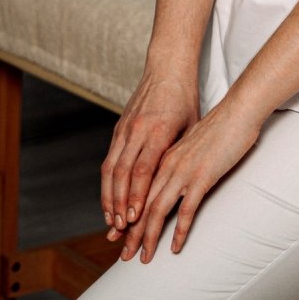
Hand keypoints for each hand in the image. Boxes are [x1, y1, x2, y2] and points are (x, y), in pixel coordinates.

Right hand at [101, 69, 199, 240]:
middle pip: (122, 174)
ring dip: (109, 198)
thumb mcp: (190, 126)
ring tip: (112, 222)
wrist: (167, 68)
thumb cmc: (185, 99)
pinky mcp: (119, 128)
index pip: (143, 170)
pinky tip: (109, 200)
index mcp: (157, 130)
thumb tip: (176, 186)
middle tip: (121, 230)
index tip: (134, 218)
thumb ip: (180, 154)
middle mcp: (137, 130)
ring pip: (110, 169)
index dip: (137, 196)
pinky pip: (109, 160)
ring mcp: (125, 129)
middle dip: (120, 205)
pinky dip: (107, 183)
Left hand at [120, 98, 260, 263]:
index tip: (120, 236)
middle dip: (131, 233)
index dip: (128, 216)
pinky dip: (180, 231)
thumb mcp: (191, 144)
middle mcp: (168, 165)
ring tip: (145, 257)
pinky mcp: (203, 177)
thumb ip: (180, 160)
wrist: (238, 111)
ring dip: (149, 237)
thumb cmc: (220, 127)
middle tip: (124, 255)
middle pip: (142, 205)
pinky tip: (175, 247)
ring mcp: (184, 171)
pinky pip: (187, 210)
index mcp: (164, 158)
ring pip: (158, 210)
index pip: (139, 192)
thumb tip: (176, 177)